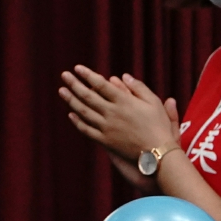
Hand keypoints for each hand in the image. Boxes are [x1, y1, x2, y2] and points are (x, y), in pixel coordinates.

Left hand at [59, 66, 180, 163]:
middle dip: (74, 84)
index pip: (101, 84)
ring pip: (84, 111)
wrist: (157, 153)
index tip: (78, 68)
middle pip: (88, 96)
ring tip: (62, 90)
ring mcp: (106, 127)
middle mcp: (112, 113)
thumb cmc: (158, 126)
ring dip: (71, 100)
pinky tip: (71, 114)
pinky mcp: (104, 141)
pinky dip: (77, 121)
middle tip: (64, 75)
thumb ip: (138, 88)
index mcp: (124, 101)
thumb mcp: (154, 102)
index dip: (88, 75)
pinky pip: (87, 130)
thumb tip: (123, 76)